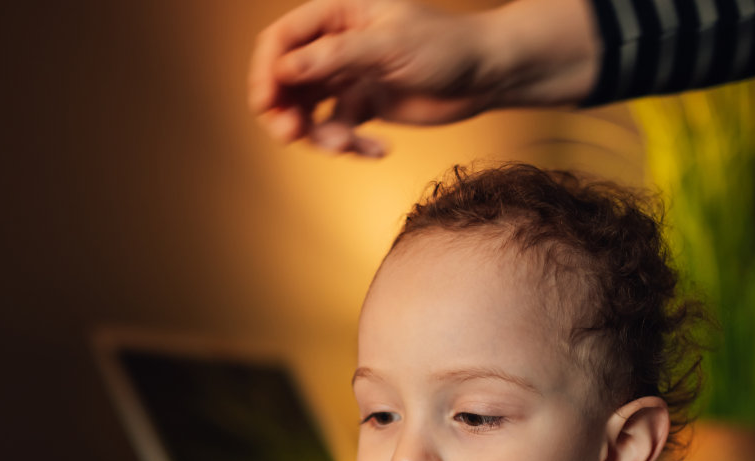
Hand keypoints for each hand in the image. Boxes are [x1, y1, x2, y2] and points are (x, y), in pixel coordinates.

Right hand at [247, 0, 599, 155]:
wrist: (488, 75)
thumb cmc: (447, 46)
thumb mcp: (390, 46)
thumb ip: (336, 55)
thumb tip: (286, 69)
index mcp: (339, 15)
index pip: (282, 39)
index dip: (266, 71)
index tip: (267, 104)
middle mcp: (337, 45)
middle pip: (285, 79)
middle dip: (284, 110)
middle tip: (292, 135)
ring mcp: (348, 77)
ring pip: (307, 111)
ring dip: (318, 135)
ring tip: (345, 147)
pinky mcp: (363, 106)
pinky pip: (337, 131)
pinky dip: (350, 145)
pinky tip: (378, 150)